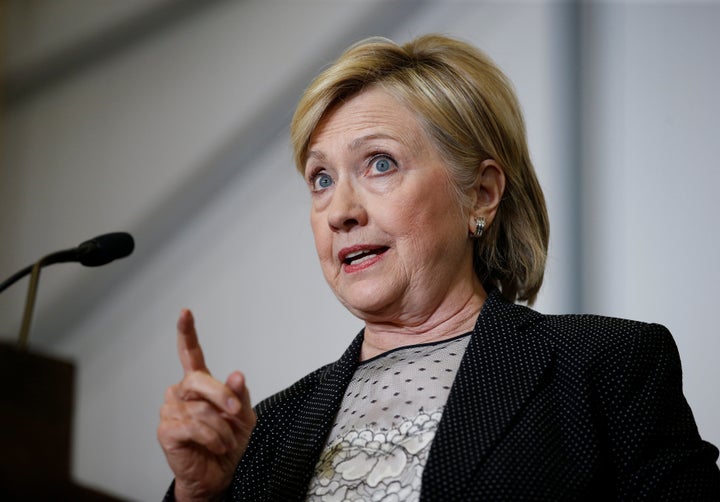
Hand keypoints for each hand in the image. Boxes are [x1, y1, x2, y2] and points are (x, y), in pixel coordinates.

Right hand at [157, 309, 255, 500]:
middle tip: (235, 412)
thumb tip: (236, 375)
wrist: (220, 474)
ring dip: (222, 428)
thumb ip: (238, 394)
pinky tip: (215, 446)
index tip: (185, 312)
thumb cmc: (229, 442)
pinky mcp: (167, 430)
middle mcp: (181, 393)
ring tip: (225, 440)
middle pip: (199, 380)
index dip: (187, 332)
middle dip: (222, 396)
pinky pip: (194, 426)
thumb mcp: (243, 415)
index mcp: (199, 384)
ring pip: (201, 409)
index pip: (190, 353)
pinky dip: (213, 438)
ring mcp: (171, 410)